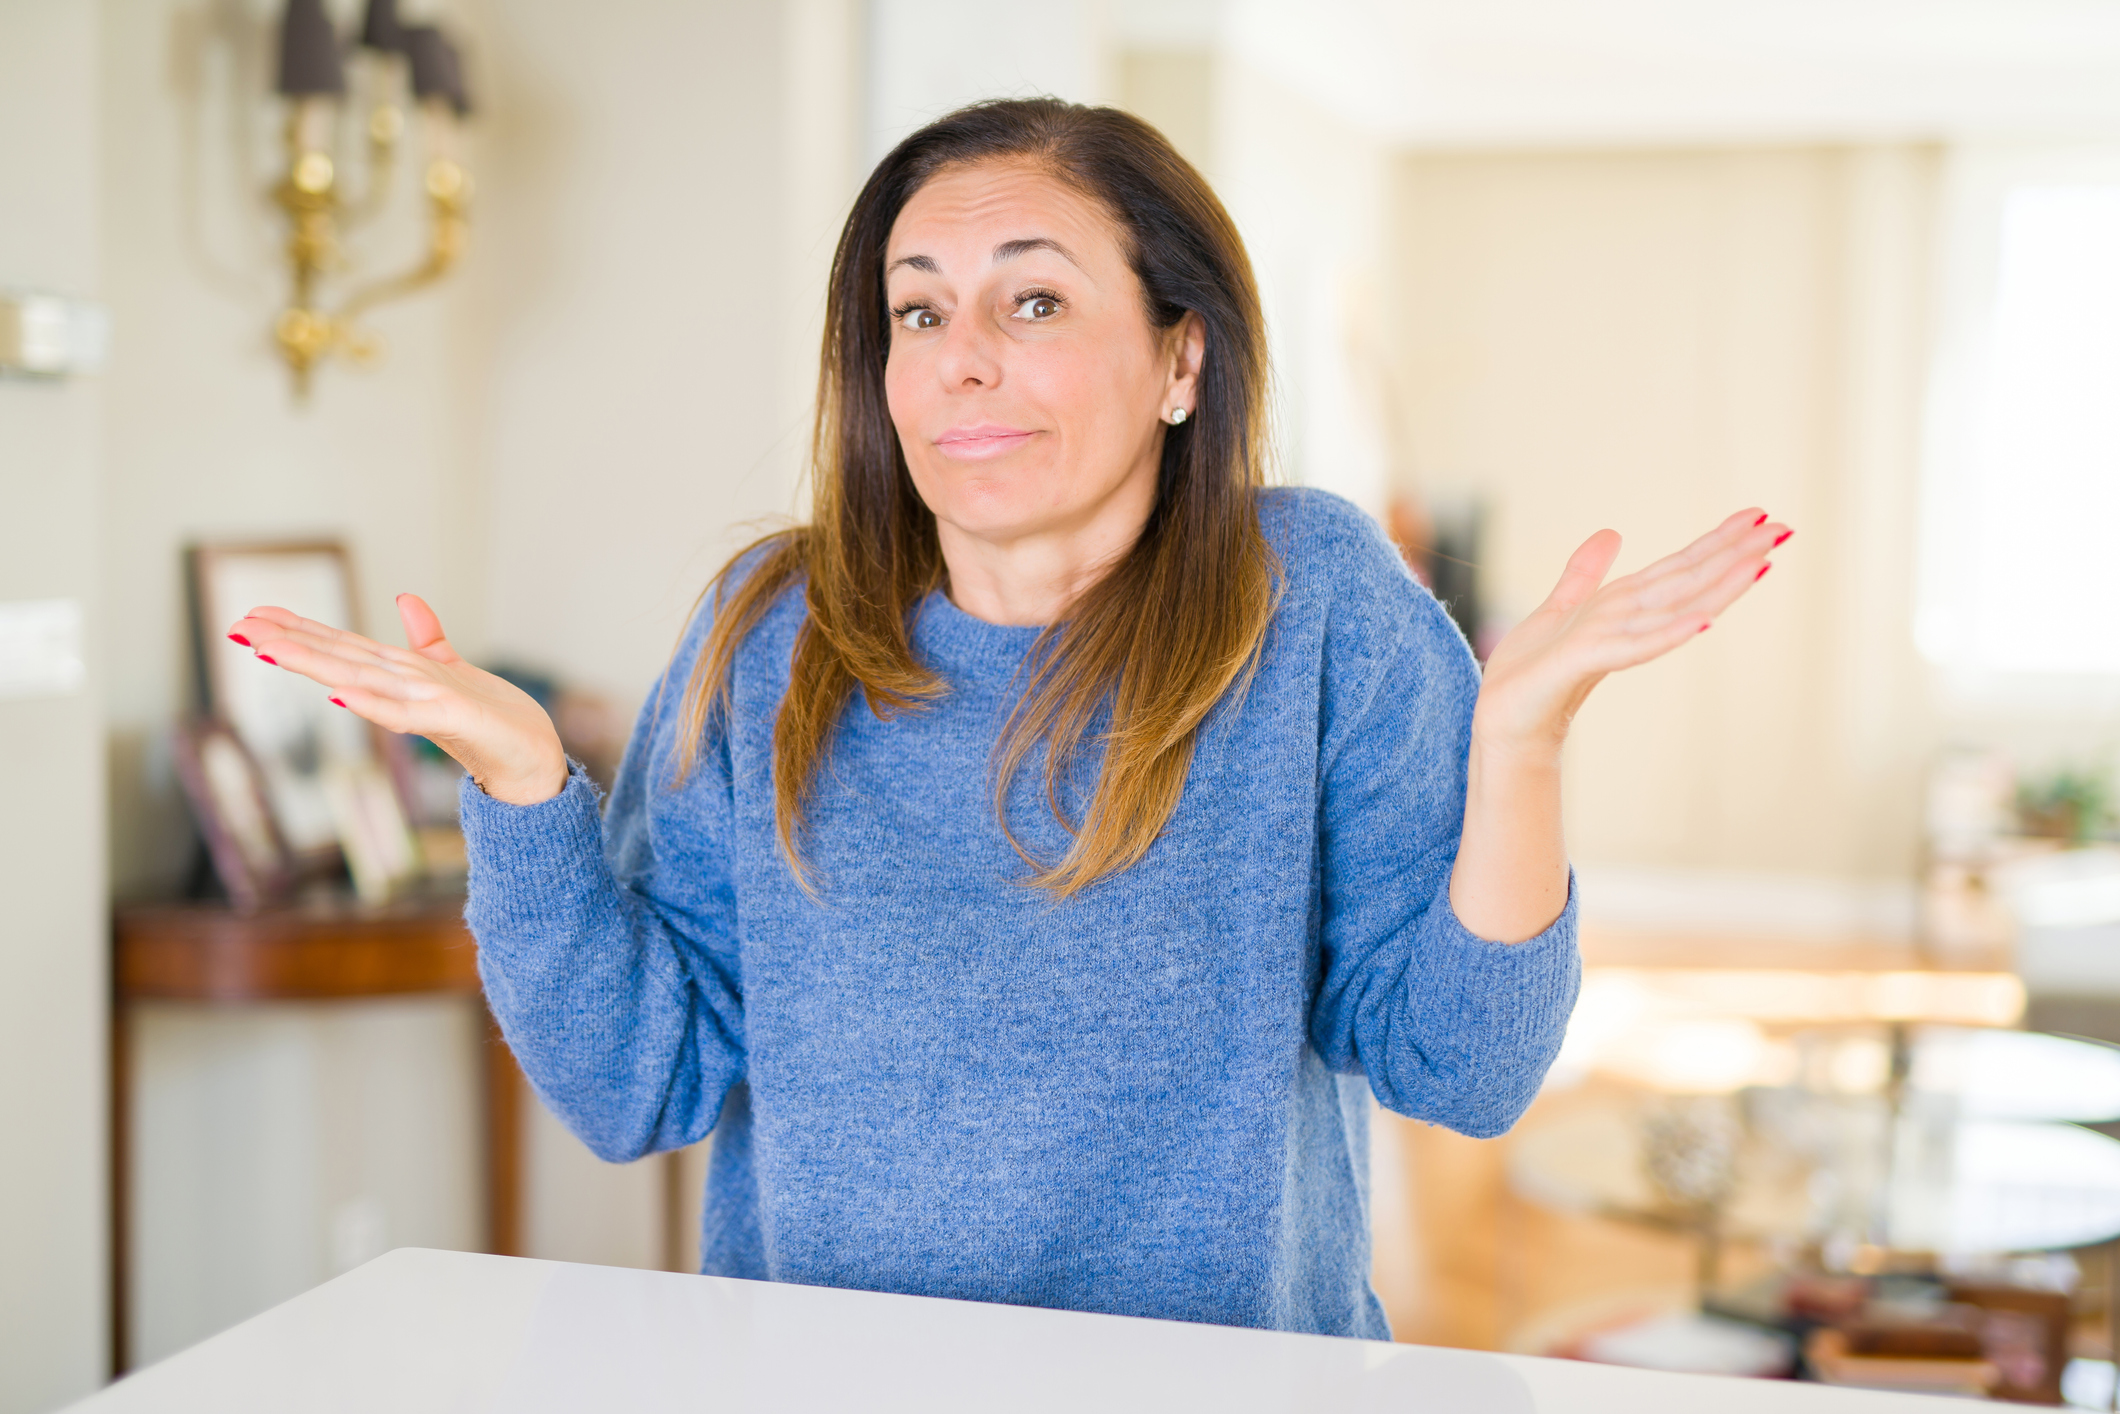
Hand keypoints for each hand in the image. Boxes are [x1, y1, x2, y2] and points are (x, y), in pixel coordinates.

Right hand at [228, 595, 568, 805]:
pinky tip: (339, 695)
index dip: (299, 629)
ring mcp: (421, 707)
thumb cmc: (492, 719)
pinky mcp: (449, 722)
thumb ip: (427, 637)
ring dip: (314, 665)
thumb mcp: (454, 666)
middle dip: (288, 644)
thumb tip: (405, 598)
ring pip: (358, 680)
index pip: (340, 645)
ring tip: (269, 649)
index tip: (252, 613)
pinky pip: (403, 712)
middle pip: (337, 660)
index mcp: (398, 675)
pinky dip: (372, 704)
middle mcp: (401, 689)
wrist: (532, 758)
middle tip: (237, 628)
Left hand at [1472, 508, 1789, 760]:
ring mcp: (1612, 644)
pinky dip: (1670, 634)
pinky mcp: (1585, 663)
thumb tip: (1611, 533)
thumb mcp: (1559, 610)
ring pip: (1675, 609)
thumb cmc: (1529, 674)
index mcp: (1622, 607)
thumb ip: (1585, 575)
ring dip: (1719, 588)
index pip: (1678, 567)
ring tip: (1761, 562)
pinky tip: (1704, 622)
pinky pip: (1635, 647)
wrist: (1503, 722)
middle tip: (1784, 528)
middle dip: (1735, 555)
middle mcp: (1626, 622)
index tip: (1759, 513)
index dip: (1717, 541)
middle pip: (1688, 582)